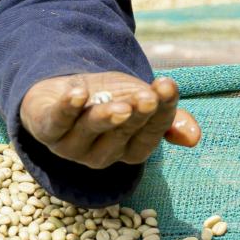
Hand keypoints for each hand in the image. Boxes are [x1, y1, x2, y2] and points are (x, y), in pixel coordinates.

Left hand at [19, 72, 200, 170]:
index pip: (149, 135)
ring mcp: (70, 145)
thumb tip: (194, 136)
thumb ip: (168, 117)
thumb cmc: (111, 99)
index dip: (161, 113)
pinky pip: (56, 122)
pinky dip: (66, 108)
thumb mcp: (141, 102)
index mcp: (127, 150)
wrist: (64, 93)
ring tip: (121, 105)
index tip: (168, 86)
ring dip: (105, 118)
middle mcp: (100, 154)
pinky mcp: (46, 128)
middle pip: (121, 135)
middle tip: (147, 98)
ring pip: (90, 131)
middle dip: (135, 117)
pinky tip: (77, 93)